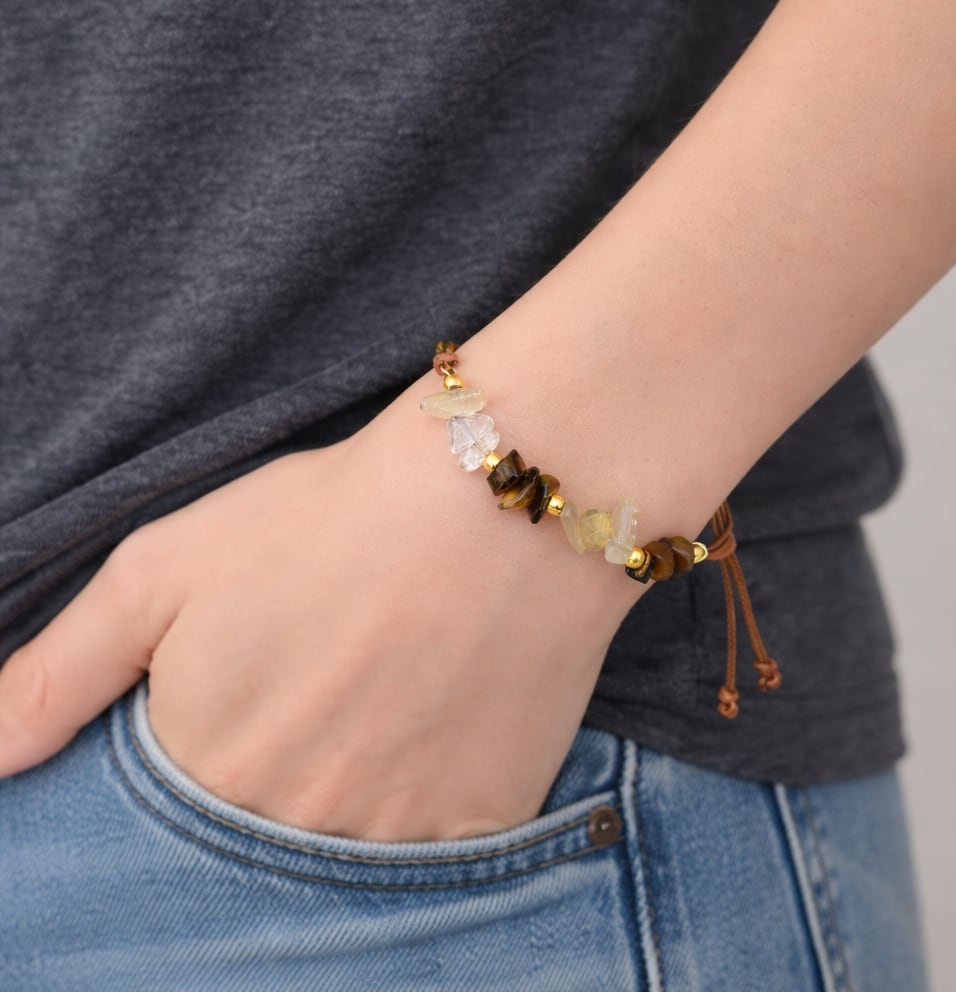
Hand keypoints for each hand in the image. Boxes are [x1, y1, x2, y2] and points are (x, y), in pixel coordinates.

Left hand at [0, 379, 642, 840]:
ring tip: (381, 694)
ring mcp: (393, 841)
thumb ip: (56, 676)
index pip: (168, 821)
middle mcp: (290, 831)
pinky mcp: (483, 830)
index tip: (255, 691)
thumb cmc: (328, 519)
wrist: (499, 501)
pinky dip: (423, 799)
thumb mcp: (164, 568)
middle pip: (258, 840)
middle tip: (325, 683)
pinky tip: (434, 719)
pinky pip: (431, 852)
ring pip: (343, 852)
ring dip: (350, 787)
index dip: (211, 746)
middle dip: (276, 772)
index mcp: (201, 772)